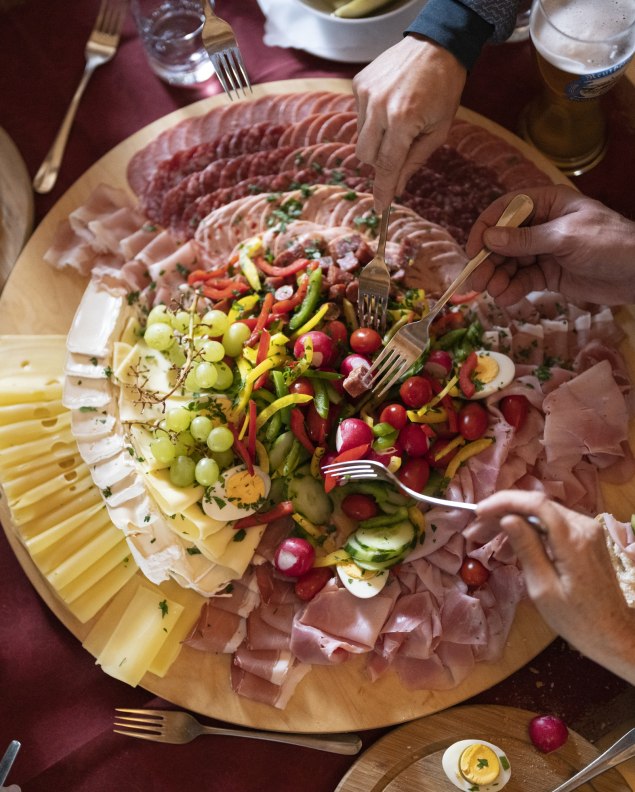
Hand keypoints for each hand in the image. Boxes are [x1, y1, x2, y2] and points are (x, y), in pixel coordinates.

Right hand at [353, 35, 465, 211]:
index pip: (386, 166)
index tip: (379, 207)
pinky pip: (359, 116)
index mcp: (403, 121)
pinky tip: (390, 103)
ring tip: (398, 118)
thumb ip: (415, 162)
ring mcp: (365, 93)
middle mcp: (379, 107)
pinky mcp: (358, 83)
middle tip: (400, 147)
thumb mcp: (438, 131)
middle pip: (365, 156)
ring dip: (377, 138)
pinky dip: (372, 118)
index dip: (382, 190)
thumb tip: (398, 189)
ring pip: (360, 137)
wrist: (436, 45)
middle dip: (380, 160)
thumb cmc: (444, 90)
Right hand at [466, 185, 634, 305]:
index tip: (474, 251)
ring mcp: (544, 251)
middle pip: (503, 240)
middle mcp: (541, 225)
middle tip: (477, 282)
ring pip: (510, 263)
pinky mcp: (549, 274)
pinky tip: (507, 298)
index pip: (505, 210)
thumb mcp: (566, 238)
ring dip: (498, 277)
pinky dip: (513, 289)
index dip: (485, 228)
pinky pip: (523, 280)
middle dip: (488, 261)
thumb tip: (489, 238)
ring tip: (494, 292)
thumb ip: (527, 240)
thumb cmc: (609, 244)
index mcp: (547, 203)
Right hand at [476, 490, 634, 683]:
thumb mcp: (543, 589)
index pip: (537, 504)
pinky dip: (528, 527)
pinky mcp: (586, 536)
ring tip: (485, 536)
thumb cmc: (576, 620)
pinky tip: (509, 541)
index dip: (505, 502)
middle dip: (503, 512)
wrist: (613, 633)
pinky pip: (551, 523)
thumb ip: (527, 549)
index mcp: (574, 541)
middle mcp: (584, 527)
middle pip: (537, 505)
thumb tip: (507, 519)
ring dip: (513, 519)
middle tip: (475, 530)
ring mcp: (587, 530)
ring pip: (542, 513)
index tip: (479, 512)